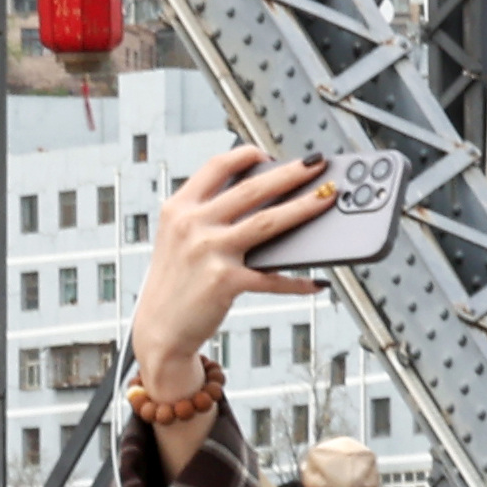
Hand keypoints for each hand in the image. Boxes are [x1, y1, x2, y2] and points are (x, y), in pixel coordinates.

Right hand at [128, 146, 335, 450]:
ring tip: (328, 199)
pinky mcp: (225, 282)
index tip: (269, 154)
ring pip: (269, 222)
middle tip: (318, 164)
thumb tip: (265, 201)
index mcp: (179, 208)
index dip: (247, 155)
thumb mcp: (178, 240)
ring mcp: (209, 252)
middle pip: (253, 189)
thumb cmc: (175, 285)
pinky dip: (297, 280)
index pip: (217, 166)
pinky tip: (316, 280)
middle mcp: (192, 225)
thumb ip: (210, 216)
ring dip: (305, 208)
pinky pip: (272, 277)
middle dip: (290, 173)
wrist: (158, 332)